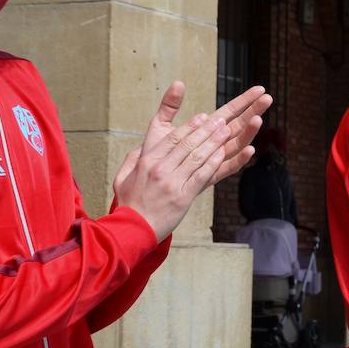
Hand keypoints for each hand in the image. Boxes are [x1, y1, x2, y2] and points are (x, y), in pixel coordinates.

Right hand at [113, 82, 272, 239]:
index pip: (172, 139)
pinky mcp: (182, 197)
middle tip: (220, 120)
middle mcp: (160, 169)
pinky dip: (213, 163)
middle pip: (187, 144)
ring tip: (226, 131)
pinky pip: (201, 176)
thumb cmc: (129, 204)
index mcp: (147, 162)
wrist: (133, 230)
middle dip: (206, 130)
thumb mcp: (122, 178)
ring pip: (197, 157)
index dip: (190, 126)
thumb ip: (133, 160)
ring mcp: (172, 183)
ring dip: (214, 142)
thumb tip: (141, 148)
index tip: (203, 117)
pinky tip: (222, 154)